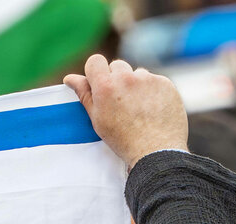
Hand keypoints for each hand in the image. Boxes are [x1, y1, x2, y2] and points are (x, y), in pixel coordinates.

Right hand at [64, 54, 187, 168]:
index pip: (95, 61)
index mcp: (105, 86)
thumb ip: (84, 94)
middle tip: (119, 101)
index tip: (99, 83)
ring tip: (138, 108)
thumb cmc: (122, 138)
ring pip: (137, 74)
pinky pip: (155, 81)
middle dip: (116, 79)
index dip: (96, 71)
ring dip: (135, 85)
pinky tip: (152, 109)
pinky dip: (152, 91)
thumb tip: (70, 78)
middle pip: (117, 66)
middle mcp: (126, 77)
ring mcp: (148, 79)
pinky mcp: (165, 84)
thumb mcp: (97, 118)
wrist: (155, 150)